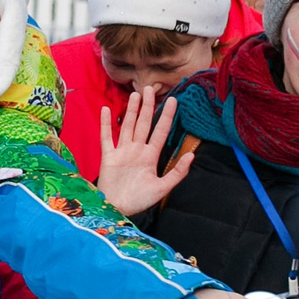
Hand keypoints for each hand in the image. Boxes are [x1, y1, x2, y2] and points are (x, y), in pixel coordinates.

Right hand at [97, 89, 191, 214]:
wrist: (116, 209)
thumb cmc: (140, 200)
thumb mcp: (163, 188)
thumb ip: (178, 172)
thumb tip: (192, 155)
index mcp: (150, 156)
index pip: (161, 131)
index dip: (167, 116)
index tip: (173, 100)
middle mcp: (137, 150)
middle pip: (143, 124)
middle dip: (147, 106)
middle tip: (150, 89)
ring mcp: (122, 152)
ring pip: (127, 126)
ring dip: (131, 111)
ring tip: (135, 95)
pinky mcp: (108, 156)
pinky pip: (106, 137)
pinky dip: (106, 123)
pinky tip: (107, 110)